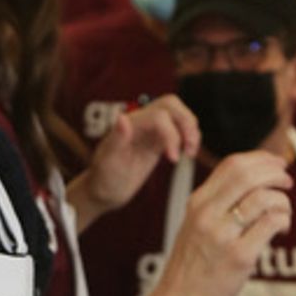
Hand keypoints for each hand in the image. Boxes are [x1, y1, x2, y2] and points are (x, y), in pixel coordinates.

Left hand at [82, 96, 200, 214]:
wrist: (105, 190)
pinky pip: (179, 130)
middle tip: (190, 147)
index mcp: (129, 124)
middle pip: (171, 105)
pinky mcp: (158, 141)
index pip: (159, 116)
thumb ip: (116, 139)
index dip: (171, 134)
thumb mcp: (107, 162)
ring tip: (190, 153)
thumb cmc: (104, 178)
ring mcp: (151, 131)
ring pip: (178, 115)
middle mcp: (142, 122)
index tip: (173, 159)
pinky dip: (189, 137)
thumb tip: (122, 118)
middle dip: (186, 121)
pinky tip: (188, 154)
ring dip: (191, 129)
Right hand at [150, 151, 292, 295]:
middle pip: (248, 174)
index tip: (276, 164)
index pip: (232, 164)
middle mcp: (207, 214)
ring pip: (264, 198)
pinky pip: (271, 223)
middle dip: (276, 173)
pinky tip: (281, 229)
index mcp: (197, 203)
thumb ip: (217, 204)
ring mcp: (222, 235)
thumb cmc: (191, 266)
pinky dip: (284, 220)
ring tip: (283, 213)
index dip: (261, 159)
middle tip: (287, 183)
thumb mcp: (195, 225)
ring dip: (283, 201)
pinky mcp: (239, 256)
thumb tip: (255, 182)